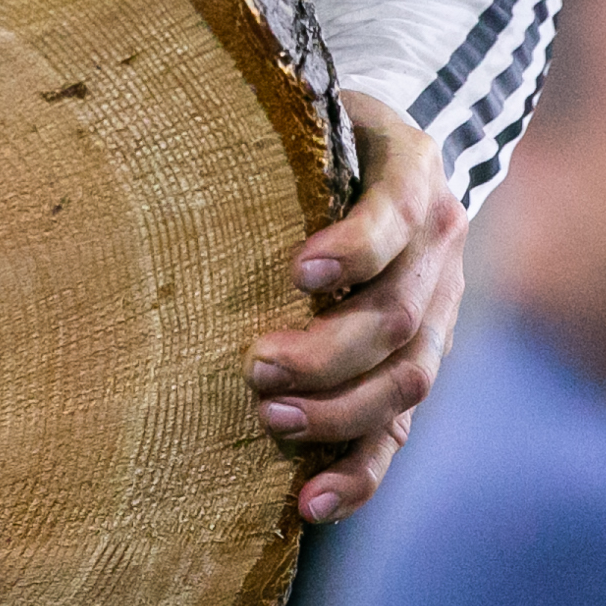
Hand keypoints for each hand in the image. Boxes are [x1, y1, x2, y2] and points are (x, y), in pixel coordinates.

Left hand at [245, 89, 467, 523]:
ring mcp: (437, 309)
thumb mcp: (308, 103)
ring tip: (270, 418)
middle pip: (397, 316)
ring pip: (407, 380)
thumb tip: (168, 109)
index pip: (393, 215)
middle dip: (327, 351)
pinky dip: (359, 471)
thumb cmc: (320, 124)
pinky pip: (400, 430)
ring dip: (338, 411)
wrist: (391, 147)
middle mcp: (438, 245)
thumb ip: (272, 113)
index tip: (296, 269)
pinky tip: (310, 502)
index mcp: (411, 171)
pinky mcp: (417, 361)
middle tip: (254, 364)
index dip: (353, 247)